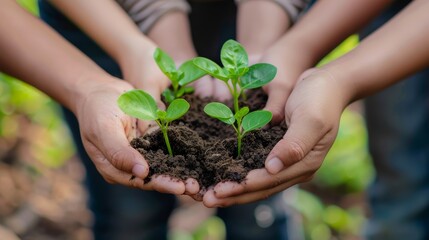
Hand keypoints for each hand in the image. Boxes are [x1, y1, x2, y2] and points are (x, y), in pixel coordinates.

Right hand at [74, 77, 198, 194]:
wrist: (99, 90)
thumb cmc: (96, 109)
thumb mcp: (104, 129)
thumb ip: (119, 152)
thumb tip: (141, 173)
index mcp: (113, 168)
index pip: (140, 180)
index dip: (161, 184)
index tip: (180, 187)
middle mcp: (128, 165)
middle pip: (155, 177)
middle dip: (176, 182)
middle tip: (196, 187)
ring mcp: (140, 153)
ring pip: (164, 166)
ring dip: (181, 172)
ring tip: (199, 178)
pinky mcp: (150, 142)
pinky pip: (167, 150)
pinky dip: (181, 154)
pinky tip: (196, 159)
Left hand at [202, 69, 346, 206]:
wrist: (328, 85)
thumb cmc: (320, 98)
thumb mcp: (310, 119)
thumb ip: (294, 145)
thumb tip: (272, 168)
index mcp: (305, 164)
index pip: (268, 181)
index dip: (242, 187)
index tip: (218, 191)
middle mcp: (296, 168)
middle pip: (261, 188)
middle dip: (233, 195)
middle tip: (206, 200)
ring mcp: (288, 162)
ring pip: (258, 182)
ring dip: (234, 189)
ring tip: (210, 195)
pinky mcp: (280, 152)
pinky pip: (257, 168)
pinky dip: (240, 174)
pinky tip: (224, 175)